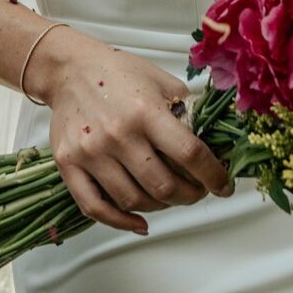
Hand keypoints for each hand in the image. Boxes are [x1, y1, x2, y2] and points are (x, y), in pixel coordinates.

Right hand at [34, 28, 231, 232]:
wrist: (70, 70)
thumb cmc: (119, 74)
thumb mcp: (162, 83)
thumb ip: (187, 113)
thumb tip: (215, 145)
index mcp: (146, 111)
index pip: (189, 154)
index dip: (213, 175)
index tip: (224, 186)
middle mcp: (118, 134)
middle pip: (164, 185)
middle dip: (190, 195)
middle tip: (197, 191)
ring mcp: (91, 152)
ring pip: (134, 200)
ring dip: (161, 206)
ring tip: (170, 196)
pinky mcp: (68, 164)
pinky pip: (95, 207)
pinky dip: (121, 222)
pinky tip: (139, 222)